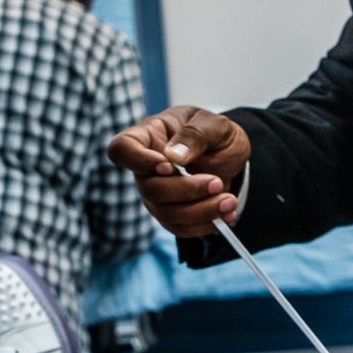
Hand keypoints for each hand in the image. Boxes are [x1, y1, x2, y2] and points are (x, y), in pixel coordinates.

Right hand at [107, 106, 252, 237]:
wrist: (230, 154)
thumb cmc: (216, 133)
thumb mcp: (216, 125)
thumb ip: (196, 134)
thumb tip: (174, 156)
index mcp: (150, 136)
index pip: (122, 149)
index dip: (138, 161)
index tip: (168, 166)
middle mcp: (147, 168)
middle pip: (149, 188)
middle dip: (186, 191)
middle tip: (218, 183)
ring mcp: (156, 193)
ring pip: (165, 213)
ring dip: (201, 211)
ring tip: (230, 201)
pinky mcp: (171, 213)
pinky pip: (180, 227)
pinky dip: (206, 224)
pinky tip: (228, 215)